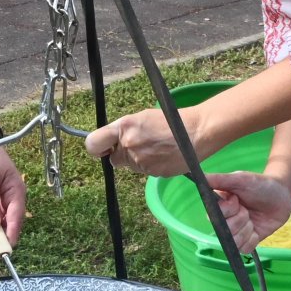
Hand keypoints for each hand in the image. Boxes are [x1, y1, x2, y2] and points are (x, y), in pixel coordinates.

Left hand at [84, 107, 201, 176]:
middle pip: (114, 159)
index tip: (102, 149)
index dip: (96, 148)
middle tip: (142, 144)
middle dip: (123, 154)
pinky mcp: (152, 173)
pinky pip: (145, 172)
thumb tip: (109, 144)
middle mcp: (128, 144)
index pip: (93, 143)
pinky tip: (164, 155)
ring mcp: (140, 161)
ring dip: (139, 160)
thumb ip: (123, 130)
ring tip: (157, 147)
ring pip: (130, 166)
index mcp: (124, 127)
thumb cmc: (171, 121)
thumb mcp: (142, 117)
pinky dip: (152, 166)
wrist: (197, 132)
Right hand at [204, 171, 290, 253]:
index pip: (214, 217)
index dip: (228, 210)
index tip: (237, 199)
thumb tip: (201, 177)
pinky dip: (253, 239)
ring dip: (247, 230)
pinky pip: (245, 249)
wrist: (282, 194)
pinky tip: (257, 229)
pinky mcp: (248, 241)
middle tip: (247, 209)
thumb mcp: (240, 179)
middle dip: (240, 219)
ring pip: (235, 242)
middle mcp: (225, 220)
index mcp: (219, 206)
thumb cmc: (260, 184)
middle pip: (225, 231)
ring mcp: (236, 232)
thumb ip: (220, 179)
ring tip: (252, 218)